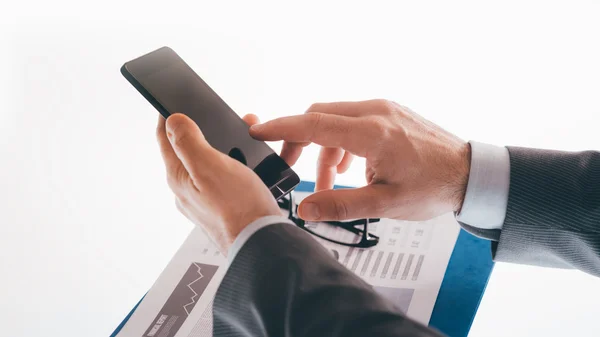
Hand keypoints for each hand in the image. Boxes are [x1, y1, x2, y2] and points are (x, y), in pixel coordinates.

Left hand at [156, 113, 280, 253]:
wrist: (262, 242)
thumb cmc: (239, 209)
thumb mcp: (210, 166)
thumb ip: (188, 141)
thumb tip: (173, 120)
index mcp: (178, 178)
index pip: (164, 138)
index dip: (169, 115)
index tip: (174, 101)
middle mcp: (187, 190)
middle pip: (188, 150)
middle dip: (203, 129)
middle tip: (220, 119)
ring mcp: (204, 201)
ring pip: (208, 164)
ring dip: (221, 147)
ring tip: (241, 141)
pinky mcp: (223, 208)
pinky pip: (222, 179)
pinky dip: (232, 165)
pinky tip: (246, 166)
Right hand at [250, 99, 470, 220]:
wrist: (470, 173)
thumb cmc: (434, 187)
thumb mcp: (386, 204)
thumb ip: (341, 205)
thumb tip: (305, 208)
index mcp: (372, 133)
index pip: (313, 123)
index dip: (281, 128)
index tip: (258, 132)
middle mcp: (376, 112)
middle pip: (319, 116)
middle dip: (299, 141)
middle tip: (294, 168)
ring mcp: (384, 108)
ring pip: (335, 119)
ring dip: (324, 148)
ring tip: (332, 181)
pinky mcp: (389, 111)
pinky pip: (353, 119)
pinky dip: (342, 141)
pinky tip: (352, 166)